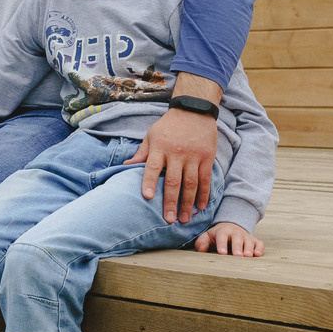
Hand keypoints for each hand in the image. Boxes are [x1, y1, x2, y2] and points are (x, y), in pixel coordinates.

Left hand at [126, 88, 220, 223]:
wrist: (194, 111)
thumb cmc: (169, 126)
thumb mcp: (152, 135)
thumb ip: (141, 153)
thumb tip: (125, 166)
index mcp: (160, 147)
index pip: (153, 167)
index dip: (149, 182)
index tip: (147, 197)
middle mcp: (177, 152)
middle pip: (173, 181)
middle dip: (170, 202)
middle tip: (168, 220)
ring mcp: (193, 156)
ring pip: (190, 183)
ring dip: (187, 203)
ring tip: (184, 219)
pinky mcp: (207, 158)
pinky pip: (205, 179)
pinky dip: (203, 194)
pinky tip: (200, 207)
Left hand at [193, 222, 263, 258]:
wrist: (231, 227)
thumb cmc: (218, 236)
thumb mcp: (208, 236)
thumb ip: (202, 242)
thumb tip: (201, 249)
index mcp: (223, 231)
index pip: (222, 236)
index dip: (222, 244)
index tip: (222, 253)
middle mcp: (236, 233)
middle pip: (238, 239)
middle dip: (238, 247)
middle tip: (237, 256)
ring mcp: (246, 237)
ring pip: (249, 241)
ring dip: (249, 249)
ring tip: (247, 256)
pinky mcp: (255, 241)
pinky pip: (259, 244)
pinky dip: (259, 248)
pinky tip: (257, 254)